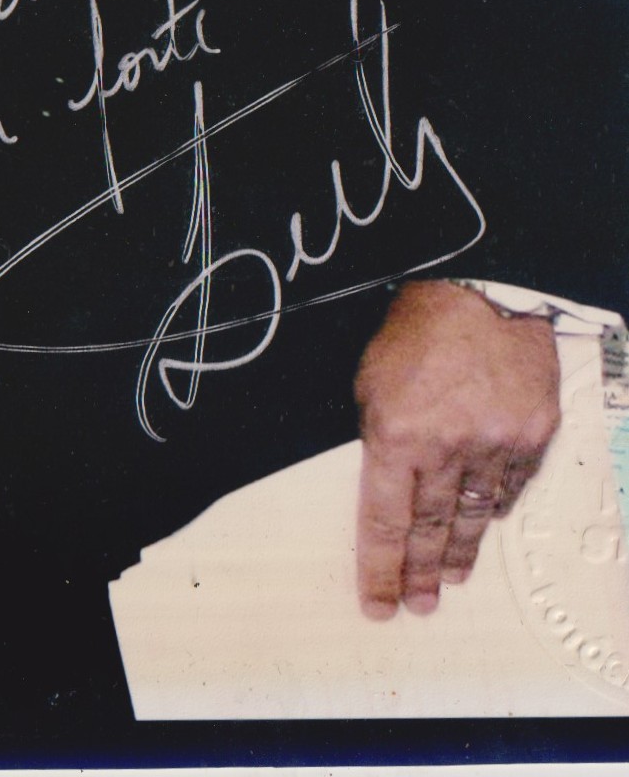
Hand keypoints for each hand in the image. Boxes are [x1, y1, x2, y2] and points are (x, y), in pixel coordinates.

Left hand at [353, 281, 559, 618]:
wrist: (483, 295)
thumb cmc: (415, 332)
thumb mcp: (369, 381)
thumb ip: (378, 439)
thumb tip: (388, 488)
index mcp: (395, 434)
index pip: (384, 519)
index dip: (380, 567)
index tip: (378, 602)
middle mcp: (447, 448)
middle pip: (431, 528)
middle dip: (420, 573)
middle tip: (416, 606)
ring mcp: (495, 446)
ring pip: (473, 515)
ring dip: (459, 553)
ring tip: (449, 582)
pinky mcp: (532, 438)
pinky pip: (508, 487)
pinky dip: (493, 508)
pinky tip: (483, 526)